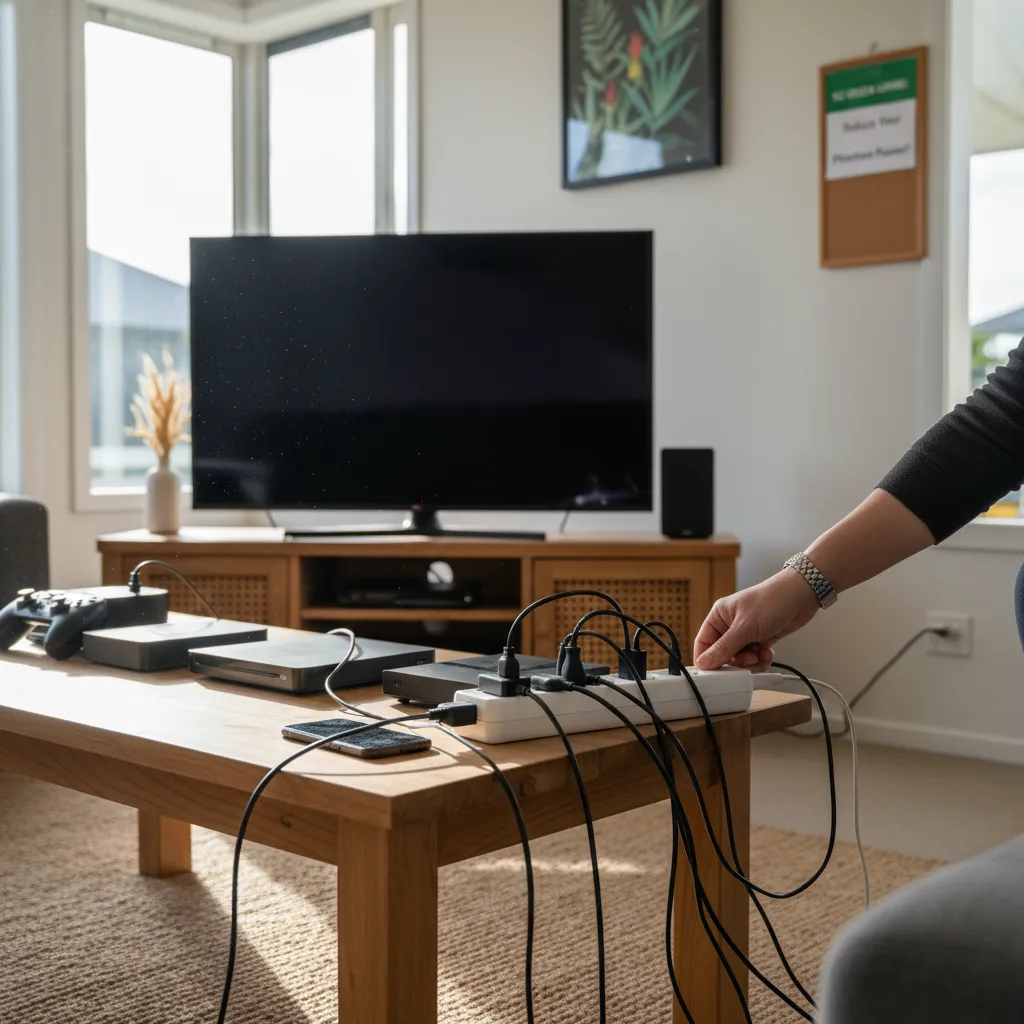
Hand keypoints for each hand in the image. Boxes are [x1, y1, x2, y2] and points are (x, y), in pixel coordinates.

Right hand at [693, 570, 820, 670]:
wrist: (801, 596)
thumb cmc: (771, 601)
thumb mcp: (744, 628)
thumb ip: (724, 648)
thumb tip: (703, 663)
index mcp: (719, 616)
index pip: (703, 642)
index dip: (707, 659)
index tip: (713, 674)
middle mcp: (730, 625)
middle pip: (723, 655)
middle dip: (735, 661)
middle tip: (747, 659)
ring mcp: (746, 634)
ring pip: (740, 660)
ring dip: (751, 662)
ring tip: (760, 654)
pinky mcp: (760, 640)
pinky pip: (754, 659)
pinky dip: (761, 660)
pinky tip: (768, 652)